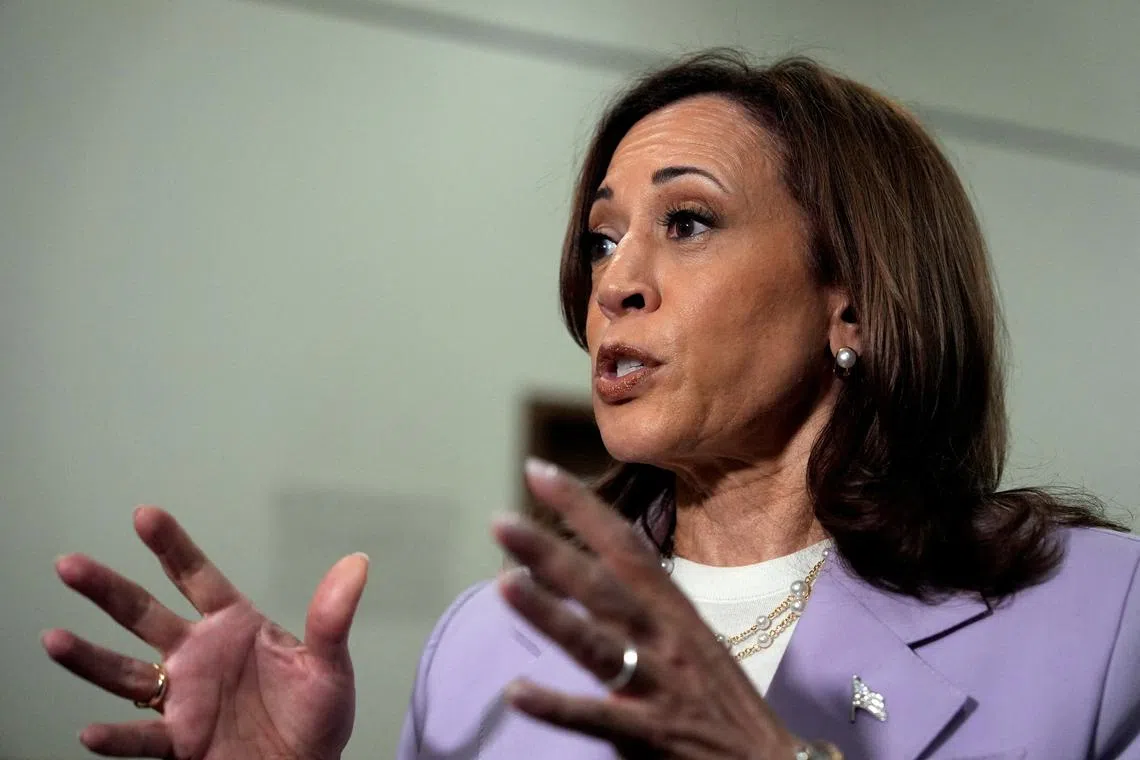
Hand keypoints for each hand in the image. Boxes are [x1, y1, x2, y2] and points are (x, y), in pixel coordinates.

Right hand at [42, 507, 368, 759]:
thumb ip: (332, 617)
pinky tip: (91, 729)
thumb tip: (356, 564)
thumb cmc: (316, 717)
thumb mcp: (330, 666)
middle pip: (143, 615)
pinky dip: (116, 735)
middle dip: (107, 589)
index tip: (144, 515)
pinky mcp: (178, 742)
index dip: (171, 546)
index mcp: (234, 625)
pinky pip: (140, 737)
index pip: (195, 577)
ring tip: (53, 638)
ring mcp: (183, 697)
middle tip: (70, 565)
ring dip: (89, 658)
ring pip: (125, 672)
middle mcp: (198, 655)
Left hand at [491, 460, 804, 759]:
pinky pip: (596, 718)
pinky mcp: (650, 736)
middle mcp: (666, 639)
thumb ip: (642, 606)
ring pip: (596, 643)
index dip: (582, 507)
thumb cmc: (721, 700)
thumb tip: (584, 572)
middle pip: (603, 586)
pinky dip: (557, 705)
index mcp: (675, 611)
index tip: (538, 471)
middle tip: (501, 520)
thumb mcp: (690, 637)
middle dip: (552, 551)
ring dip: (549, 612)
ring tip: (504, 583)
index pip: (625, 545)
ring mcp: (658, 687)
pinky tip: (517, 692)